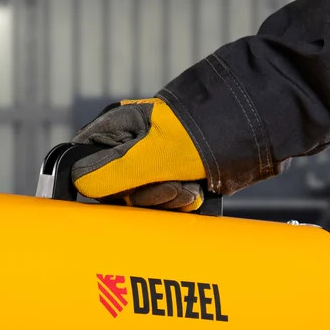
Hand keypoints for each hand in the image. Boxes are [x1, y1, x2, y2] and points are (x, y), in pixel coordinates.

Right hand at [70, 99, 208, 211]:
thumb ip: (112, 172)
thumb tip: (78, 182)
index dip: (101, 185)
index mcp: (117, 128)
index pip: (87, 163)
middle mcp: (132, 144)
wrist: (251, 128)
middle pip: (117, 189)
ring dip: (167, 200)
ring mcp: (154, 160)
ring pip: (143, 198)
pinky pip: (165, 200)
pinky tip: (194, 189)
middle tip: (170, 187)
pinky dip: (180, 200)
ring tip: (187, 185)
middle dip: (146, 195)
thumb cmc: (201, 133)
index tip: (121, 194)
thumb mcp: (153, 154)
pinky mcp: (173, 174)